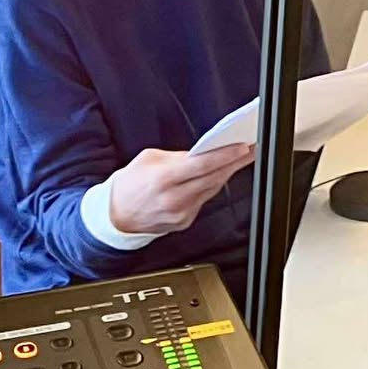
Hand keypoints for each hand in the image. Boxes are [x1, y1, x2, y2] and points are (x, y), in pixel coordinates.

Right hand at [107, 145, 254, 234]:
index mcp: (163, 179)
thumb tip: (202, 154)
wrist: (115, 217)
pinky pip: (204, 200)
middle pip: (213, 178)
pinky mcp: (184, 222)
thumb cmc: (130, 184)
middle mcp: (174, 199)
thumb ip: (177, 157)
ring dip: (227, 172)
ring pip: (212, 189)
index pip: (201, 165)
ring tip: (241, 157)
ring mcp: (181, 213)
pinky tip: (220, 174)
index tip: (243, 146)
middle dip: (234, 162)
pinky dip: (211, 186)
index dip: (225, 156)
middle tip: (251, 148)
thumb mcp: (147, 160)